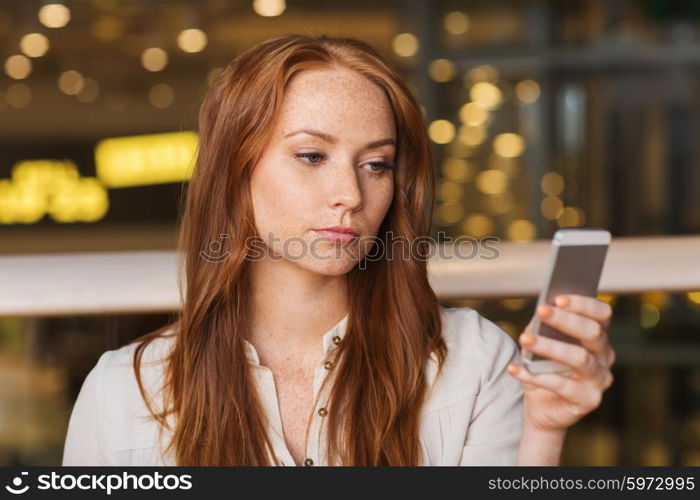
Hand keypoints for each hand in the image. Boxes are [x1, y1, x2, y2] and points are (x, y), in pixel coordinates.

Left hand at [507, 294, 615, 432]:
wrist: (541, 406)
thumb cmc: (542, 367)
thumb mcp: (539, 343)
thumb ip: (542, 328)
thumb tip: (539, 315)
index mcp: (597, 336)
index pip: (602, 314)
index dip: (584, 304)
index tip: (558, 298)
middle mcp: (604, 356)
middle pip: (593, 333)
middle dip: (566, 319)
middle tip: (541, 310)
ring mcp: (600, 380)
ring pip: (580, 358)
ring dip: (550, 346)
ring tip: (524, 339)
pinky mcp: (589, 400)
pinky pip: (563, 386)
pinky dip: (536, 377)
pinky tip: (515, 369)